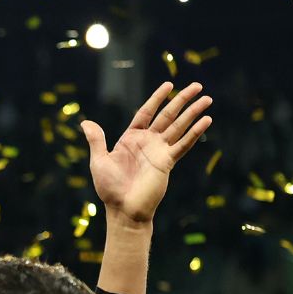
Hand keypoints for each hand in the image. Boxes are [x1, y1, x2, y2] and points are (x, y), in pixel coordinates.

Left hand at [80, 82, 212, 225]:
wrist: (123, 209)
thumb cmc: (109, 188)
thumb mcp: (99, 161)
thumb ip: (96, 140)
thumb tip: (85, 122)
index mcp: (131, 138)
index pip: (146, 112)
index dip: (157, 99)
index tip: (169, 85)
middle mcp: (148, 142)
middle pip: (168, 115)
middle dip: (182, 100)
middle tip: (197, 86)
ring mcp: (159, 151)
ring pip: (179, 126)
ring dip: (193, 112)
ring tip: (208, 99)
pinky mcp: (168, 161)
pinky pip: (184, 144)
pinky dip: (195, 132)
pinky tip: (206, 120)